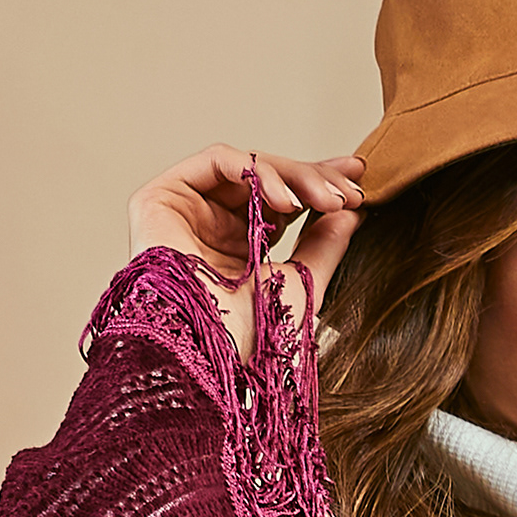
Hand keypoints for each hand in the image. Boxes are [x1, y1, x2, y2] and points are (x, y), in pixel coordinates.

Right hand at [127, 145, 367, 356]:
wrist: (214, 354)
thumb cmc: (251, 337)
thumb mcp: (302, 283)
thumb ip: (324, 245)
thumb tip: (351, 212)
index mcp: (239, 246)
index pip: (280, 199)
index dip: (317, 180)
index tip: (358, 176)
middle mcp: (209, 225)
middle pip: (265, 179)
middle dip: (312, 177)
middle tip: (349, 193)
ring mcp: (184, 210)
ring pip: (246, 167)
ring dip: (293, 176)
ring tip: (327, 200)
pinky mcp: (158, 198)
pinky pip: (215, 161)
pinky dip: (256, 170)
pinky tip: (287, 200)